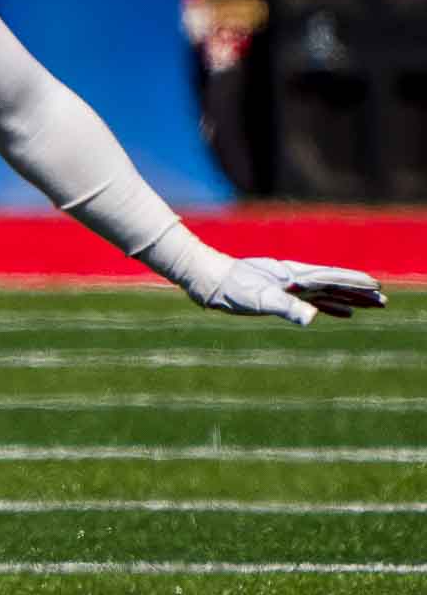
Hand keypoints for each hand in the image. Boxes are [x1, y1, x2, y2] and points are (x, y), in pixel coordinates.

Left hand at [183, 257, 386, 324]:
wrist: (210, 281)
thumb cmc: (232, 289)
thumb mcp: (259, 300)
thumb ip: (286, 307)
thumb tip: (311, 317)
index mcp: (295, 277)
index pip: (332, 279)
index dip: (354, 284)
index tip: (377, 288)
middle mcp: (295, 279)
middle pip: (334, 285)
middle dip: (359, 292)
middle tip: (384, 301)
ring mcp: (289, 285)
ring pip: (327, 292)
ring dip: (349, 298)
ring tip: (370, 306)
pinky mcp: (281, 294)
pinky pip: (313, 300)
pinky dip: (330, 305)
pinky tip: (341, 312)